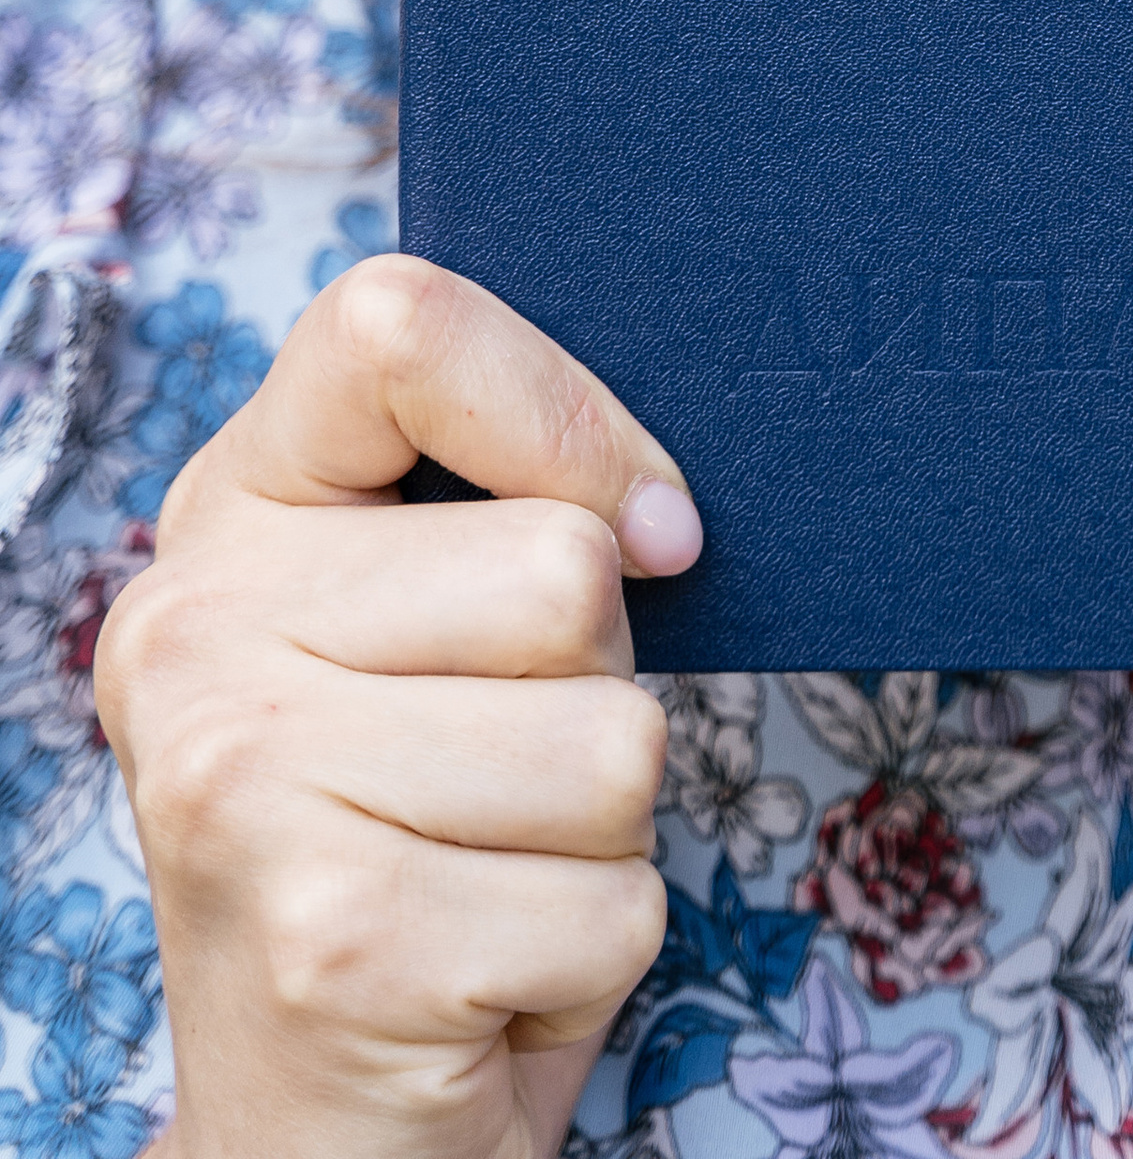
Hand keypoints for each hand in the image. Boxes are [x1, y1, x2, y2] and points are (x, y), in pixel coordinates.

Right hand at [95, 255, 700, 1158]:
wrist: (316, 1132)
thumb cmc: (416, 844)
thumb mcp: (425, 636)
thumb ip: (499, 517)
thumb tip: (664, 515)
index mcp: (227, 520)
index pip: (396, 325)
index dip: (561, 409)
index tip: (640, 520)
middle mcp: (198, 637)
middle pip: (566, 569)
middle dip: (597, 690)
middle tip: (497, 780)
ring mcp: (248, 789)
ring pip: (616, 739)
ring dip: (602, 837)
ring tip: (488, 877)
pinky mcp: (338, 941)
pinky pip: (617, 894)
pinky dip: (592, 954)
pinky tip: (486, 976)